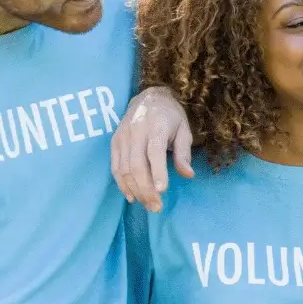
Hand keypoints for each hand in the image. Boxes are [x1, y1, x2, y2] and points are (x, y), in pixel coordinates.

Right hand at [110, 86, 193, 212]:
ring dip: (135, 190)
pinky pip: (115, 167)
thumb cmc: (170, 116)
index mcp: (156, 127)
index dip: (157, 172)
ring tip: (148, 205)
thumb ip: (184, 153)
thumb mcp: (184, 130)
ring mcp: (122, 137)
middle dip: (146, 189)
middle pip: (137, 165)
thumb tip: (188, 175)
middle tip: (157, 207)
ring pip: (125, 169)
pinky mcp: (114, 142)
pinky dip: (122, 184)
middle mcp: (136, 132)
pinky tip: (132, 196)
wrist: (148, 96)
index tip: (162, 190)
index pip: (154, 152)